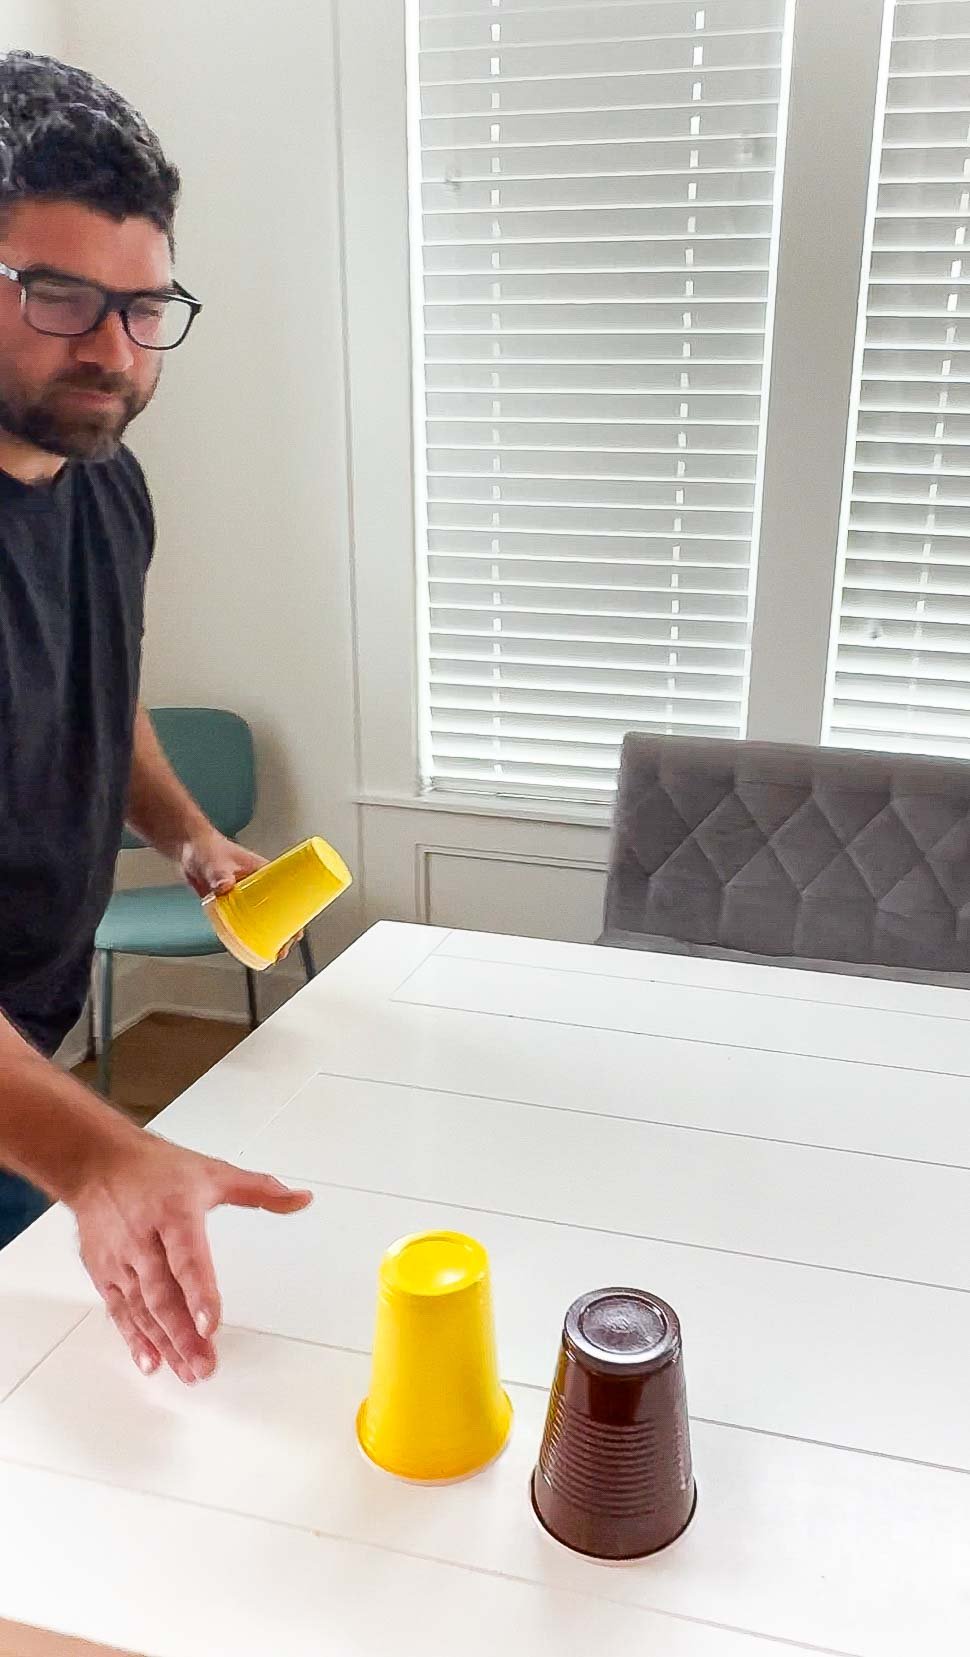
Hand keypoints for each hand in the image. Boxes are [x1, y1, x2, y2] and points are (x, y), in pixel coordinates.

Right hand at [71, 1133, 312, 1383]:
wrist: (98, 1163)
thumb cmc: (157, 1169)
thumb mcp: (213, 1172)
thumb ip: (260, 1190)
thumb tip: (302, 1199)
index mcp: (174, 1213)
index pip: (187, 1257)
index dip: (199, 1292)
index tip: (210, 1324)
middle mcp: (144, 1239)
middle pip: (164, 1294)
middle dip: (183, 1334)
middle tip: (205, 1365)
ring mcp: (121, 1259)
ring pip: (142, 1308)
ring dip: (165, 1343)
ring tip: (187, 1371)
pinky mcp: (103, 1272)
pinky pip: (119, 1310)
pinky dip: (133, 1338)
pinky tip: (150, 1362)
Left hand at [181, 830, 300, 960]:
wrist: (189, 849)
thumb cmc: (208, 848)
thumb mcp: (217, 862)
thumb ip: (220, 874)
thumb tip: (225, 887)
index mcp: (264, 873)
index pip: (289, 895)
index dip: (296, 915)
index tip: (297, 931)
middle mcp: (258, 886)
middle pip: (278, 911)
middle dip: (284, 931)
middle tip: (282, 948)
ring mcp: (244, 896)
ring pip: (261, 918)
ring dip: (267, 934)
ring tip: (270, 951)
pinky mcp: (229, 903)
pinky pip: (243, 921)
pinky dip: (247, 933)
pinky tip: (247, 945)